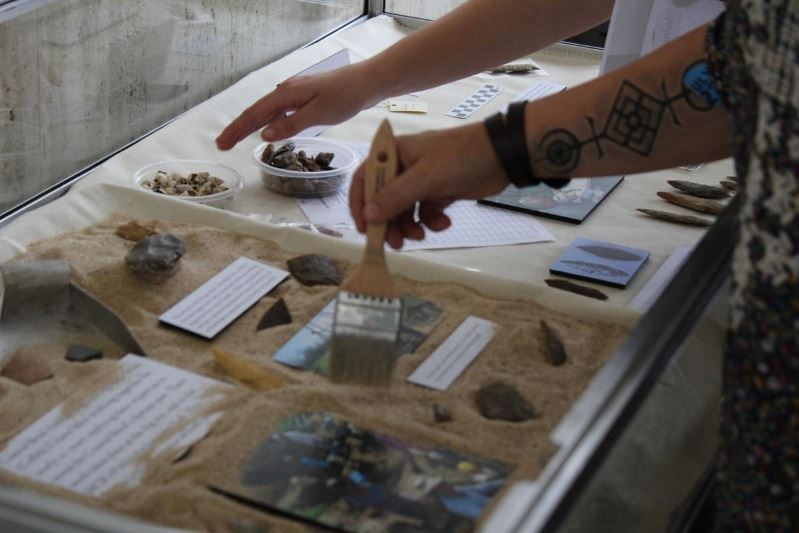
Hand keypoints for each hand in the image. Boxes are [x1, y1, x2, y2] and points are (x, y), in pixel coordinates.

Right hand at [216, 63, 377, 149]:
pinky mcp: (305, 97)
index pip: (254, 115)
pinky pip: (281, 111)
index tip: (221, 143)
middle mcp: (287, 91)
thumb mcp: (317, 115)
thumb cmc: (345, 97)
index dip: (236, 130)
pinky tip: (270, 128)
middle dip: (238, 128)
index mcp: (286, 95)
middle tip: (222, 144)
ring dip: (252, 125)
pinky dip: (270, 121)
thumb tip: (263, 135)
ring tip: (238, 138)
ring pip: (268, 111)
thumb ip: (290, 125)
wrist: (366, 82)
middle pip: (257, 112)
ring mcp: (295, 93)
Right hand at [349, 122, 509, 248]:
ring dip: (410, 226)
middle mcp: (402, 167)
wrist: (502, 156)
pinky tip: (444, 222)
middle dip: (389, 223)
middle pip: (383, 201)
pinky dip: (431, 222)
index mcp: (392, 154)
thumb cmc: (459, 158)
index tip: (365, 229)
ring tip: (423, 235)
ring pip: (404, 211)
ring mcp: (420, 181)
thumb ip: (394, 198)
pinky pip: (424, 213)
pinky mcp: (437, 193)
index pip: (364, 179)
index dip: (360, 205)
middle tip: (396, 243)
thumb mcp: (424, 178)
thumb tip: (367, 216)